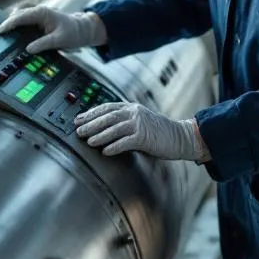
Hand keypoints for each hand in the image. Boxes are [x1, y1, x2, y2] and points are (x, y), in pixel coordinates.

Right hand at [0, 5, 107, 53]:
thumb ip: (43, 44)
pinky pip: (23, 21)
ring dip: (10, 24)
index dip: (9, 24)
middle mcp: (38, 12)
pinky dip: (16, 26)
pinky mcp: (37, 21)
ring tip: (1, 35)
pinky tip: (11, 35)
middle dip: (6, 24)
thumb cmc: (73, 32)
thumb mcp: (59, 40)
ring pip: (19, 17)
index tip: (0, 31)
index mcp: (42, 13)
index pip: (21, 17)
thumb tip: (28, 50)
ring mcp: (37, 15)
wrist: (82, 29)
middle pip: (17, 15)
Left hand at [75, 102, 208, 160]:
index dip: (91, 113)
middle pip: (108, 116)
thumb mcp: (140, 120)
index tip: (79, 119)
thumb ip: (124, 121)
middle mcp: (134, 113)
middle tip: (79, 131)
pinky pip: (125, 142)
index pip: (107, 107)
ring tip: (89, 141)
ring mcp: (140, 124)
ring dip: (99, 135)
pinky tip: (105, 151)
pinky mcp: (145, 137)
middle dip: (91, 124)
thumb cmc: (159, 131)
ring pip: (114, 128)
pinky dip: (114, 147)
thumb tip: (102, 127)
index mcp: (131, 107)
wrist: (180, 137)